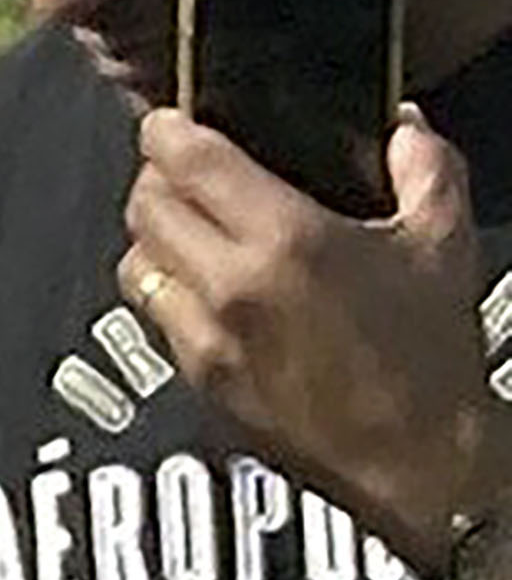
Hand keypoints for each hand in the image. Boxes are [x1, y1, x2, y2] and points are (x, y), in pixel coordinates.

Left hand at [127, 111, 497, 562]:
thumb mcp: (444, 245)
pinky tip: (201, 286)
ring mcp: (203, 337)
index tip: (168, 119)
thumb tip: (404, 125)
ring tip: (187, 226)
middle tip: (183, 170)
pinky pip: (153, 315)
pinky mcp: (196, 379)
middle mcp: (229, 286)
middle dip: (157, 178)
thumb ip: (426, 168)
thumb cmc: (431, 353)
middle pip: (145, 205)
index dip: (166, 129)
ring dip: (152, 236)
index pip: (185, 160)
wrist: (418, 459)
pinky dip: (164, 289)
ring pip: (135, 261)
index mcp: (286, 241)